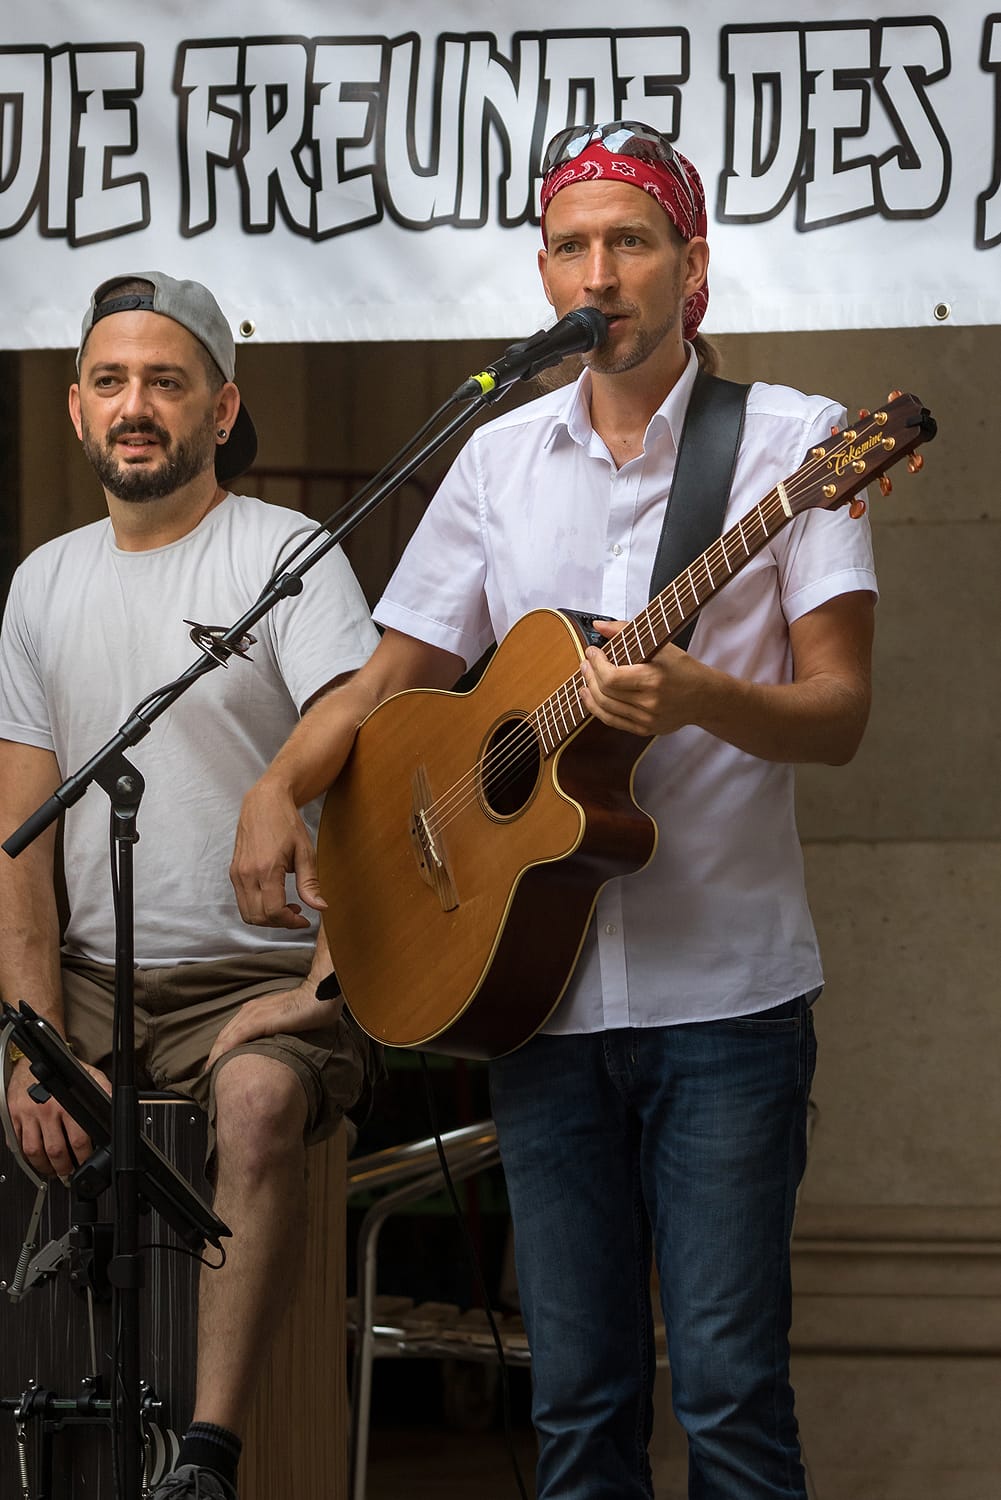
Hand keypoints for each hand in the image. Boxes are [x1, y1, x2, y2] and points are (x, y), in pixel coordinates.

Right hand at [7, 1055, 111, 1179]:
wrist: (34, 1059)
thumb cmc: (62, 1070)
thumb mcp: (89, 1077)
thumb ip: (104, 1092)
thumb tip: (116, 1107)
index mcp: (67, 1103)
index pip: (78, 1140)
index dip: (83, 1157)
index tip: (84, 1163)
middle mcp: (46, 1110)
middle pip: (55, 1151)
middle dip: (64, 1168)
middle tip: (68, 1173)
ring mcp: (27, 1115)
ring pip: (34, 1152)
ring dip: (44, 1167)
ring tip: (52, 1171)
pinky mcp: (13, 1116)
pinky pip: (17, 1143)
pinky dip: (25, 1156)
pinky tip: (35, 1159)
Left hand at [203, 981, 342, 1071]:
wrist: (317, 997)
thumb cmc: (308, 1010)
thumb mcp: (285, 1022)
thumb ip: (275, 1032)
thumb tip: (271, 1048)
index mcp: (254, 1010)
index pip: (231, 1032)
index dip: (221, 1048)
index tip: (216, 1064)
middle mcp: (249, 1011)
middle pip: (224, 1036)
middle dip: (214, 1055)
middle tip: (207, 1074)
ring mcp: (252, 1014)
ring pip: (226, 1037)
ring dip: (215, 1056)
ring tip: (209, 1073)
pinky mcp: (258, 1020)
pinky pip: (235, 1038)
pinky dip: (224, 1051)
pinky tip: (218, 1063)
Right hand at [230, 777, 325, 927]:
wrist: (264, 802)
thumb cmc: (286, 823)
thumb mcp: (305, 852)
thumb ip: (310, 883)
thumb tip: (320, 907)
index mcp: (266, 869)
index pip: (273, 911)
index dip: (290, 922)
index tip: (305, 919)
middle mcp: (246, 874)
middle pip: (258, 917)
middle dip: (279, 922)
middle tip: (297, 914)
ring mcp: (237, 873)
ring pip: (247, 913)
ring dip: (267, 918)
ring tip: (287, 906)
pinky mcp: (234, 871)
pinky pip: (242, 901)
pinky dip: (257, 907)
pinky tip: (274, 897)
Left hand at [580, 619, 713, 736]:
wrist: (705, 698)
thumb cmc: (684, 669)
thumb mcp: (661, 645)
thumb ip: (627, 632)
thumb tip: (599, 626)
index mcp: (654, 680)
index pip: (611, 677)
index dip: (596, 664)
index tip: (592, 651)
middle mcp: (650, 703)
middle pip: (605, 693)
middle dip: (590, 675)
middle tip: (586, 663)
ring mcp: (647, 719)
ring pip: (605, 709)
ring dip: (590, 692)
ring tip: (586, 678)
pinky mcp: (645, 729)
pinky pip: (613, 722)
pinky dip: (598, 709)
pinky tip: (591, 697)